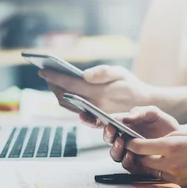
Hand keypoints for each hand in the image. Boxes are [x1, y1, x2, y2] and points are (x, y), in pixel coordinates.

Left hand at [38, 65, 157, 113]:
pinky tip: (64, 93)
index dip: (55, 77)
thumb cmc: (132, 85)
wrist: (144, 105)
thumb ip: (104, 72)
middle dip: (53, 85)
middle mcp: (94, 105)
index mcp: (100, 92)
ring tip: (52, 81)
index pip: (71, 84)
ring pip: (68, 105)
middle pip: (65, 96)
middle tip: (46, 74)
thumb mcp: (122, 73)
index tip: (42, 70)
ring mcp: (93, 113)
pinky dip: (66, 103)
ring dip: (57, 94)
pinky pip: (73, 111)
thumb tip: (84, 75)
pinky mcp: (94, 118)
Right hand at [91, 106, 182, 162]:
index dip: (90, 120)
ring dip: (115, 148)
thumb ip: (141, 111)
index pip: (102, 123)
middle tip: (112, 129)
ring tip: (122, 141)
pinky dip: (126, 159)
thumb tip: (126, 116)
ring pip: (114, 153)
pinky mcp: (136, 164)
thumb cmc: (164, 125)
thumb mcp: (154, 113)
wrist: (180, 140)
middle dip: (107, 134)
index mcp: (122, 125)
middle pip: (107, 139)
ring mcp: (128, 152)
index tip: (83, 115)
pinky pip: (126, 164)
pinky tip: (130, 154)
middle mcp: (122, 139)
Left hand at [124, 130, 186, 187]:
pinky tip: (177, 166)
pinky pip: (170, 180)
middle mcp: (173, 164)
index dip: (132, 144)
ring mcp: (179, 178)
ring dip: (155, 166)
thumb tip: (158, 142)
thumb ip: (171, 137)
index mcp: (174, 147)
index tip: (128, 142)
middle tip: (141, 150)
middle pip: (145, 162)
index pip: (141, 148)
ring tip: (160, 158)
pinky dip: (169, 174)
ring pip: (156, 173)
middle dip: (142, 156)